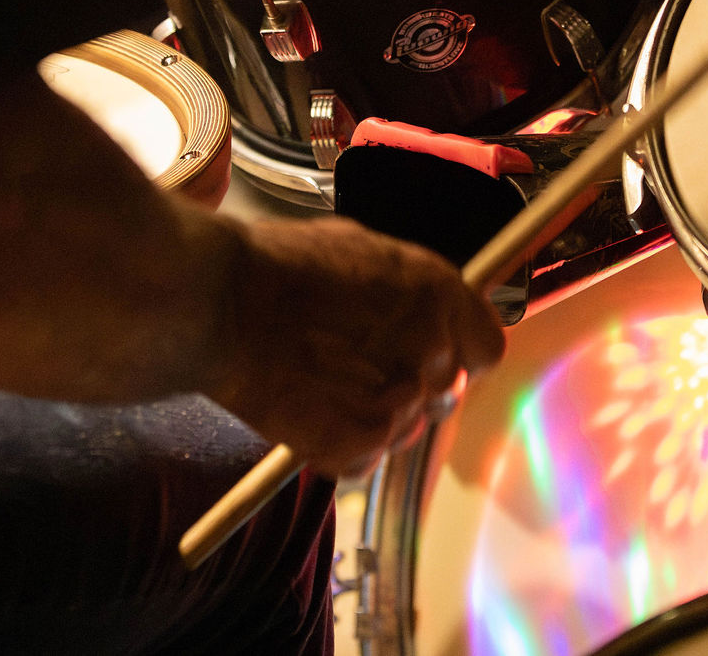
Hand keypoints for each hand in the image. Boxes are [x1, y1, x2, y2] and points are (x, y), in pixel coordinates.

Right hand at [199, 217, 504, 477]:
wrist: (220, 301)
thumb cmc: (278, 267)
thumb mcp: (362, 250)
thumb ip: (410, 289)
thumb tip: (427, 308)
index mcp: (438, 294)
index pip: (487, 349)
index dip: (461, 355)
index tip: (438, 357)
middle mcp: (431, 350)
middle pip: (445, 394)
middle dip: (410, 387)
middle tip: (358, 370)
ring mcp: (397, 402)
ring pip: (405, 430)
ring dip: (374, 417)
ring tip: (320, 384)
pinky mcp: (357, 444)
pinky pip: (366, 458)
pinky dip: (340, 446)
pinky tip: (307, 410)